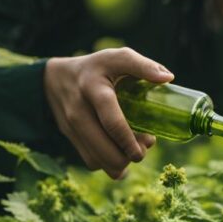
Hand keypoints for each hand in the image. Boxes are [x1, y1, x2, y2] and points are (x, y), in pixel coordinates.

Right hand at [44, 47, 173, 178]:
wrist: (53, 79)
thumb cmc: (95, 67)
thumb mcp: (117, 57)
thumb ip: (143, 65)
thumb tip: (168, 78)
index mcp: (94, 90)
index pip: (112, 123)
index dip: (131, 141)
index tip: (147, 145)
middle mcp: (80, 112)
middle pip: (105, 151)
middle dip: (129, 156)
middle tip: (143, 146)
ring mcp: (72, 129)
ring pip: (98, 162)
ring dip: (120, 163)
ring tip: (131, 149)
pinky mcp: (70, 139)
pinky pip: (91, 162)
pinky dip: (108, 164)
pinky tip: (119, 151)